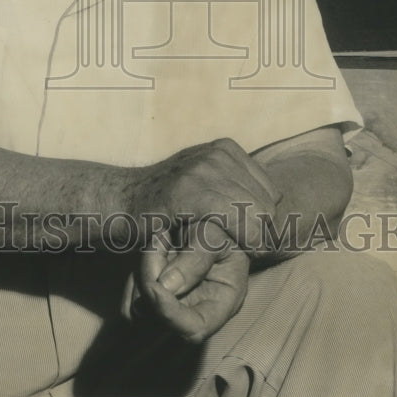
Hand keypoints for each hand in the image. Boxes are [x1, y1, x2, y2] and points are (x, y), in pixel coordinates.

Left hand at [122, 221, 249, 343]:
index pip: (194, 329)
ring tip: (160, 239)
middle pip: (160, 319)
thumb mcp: (213, 236)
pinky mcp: (155, 298)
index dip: (169, 314)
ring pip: (141, 309)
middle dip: (151, 279)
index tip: (154, 286)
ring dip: (142, 272)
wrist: (208, 216)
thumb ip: (195, 258)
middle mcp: (196, 311)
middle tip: (160, 239)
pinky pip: (132, 299)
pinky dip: (134, 276)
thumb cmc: (219, 228)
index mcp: (221, 303)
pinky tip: (151, 249)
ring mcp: (173, 306)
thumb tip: (165, 286)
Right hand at [128, 137, 281, 252]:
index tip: (236, 233)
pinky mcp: (188, 191)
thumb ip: (236, 184)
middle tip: (230, 246)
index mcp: (225, 148)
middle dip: (256, 232)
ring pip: (256, 214)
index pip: (273, 193)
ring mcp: (203, 170)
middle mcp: (218, 153)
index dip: (259, 220)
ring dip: (246, 240)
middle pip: (268, 206)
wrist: (118, 202)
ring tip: (222, 247)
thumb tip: (279, 198)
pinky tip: (224, 249)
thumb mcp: (203, 182)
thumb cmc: (163, 202)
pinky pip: (235, 218)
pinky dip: (238, 239)